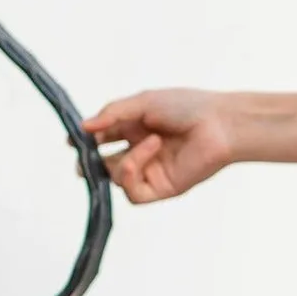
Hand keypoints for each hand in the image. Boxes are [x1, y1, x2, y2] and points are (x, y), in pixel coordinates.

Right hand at [83, 89, 238, 203]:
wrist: (221, 123)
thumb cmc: (189, 107)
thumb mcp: (143, 103)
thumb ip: (111, 114)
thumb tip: (82, 127)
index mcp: (136, 129)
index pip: (103, 139)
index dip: (86, 141)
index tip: (74, 138)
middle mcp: (142, 151)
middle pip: (104, 165)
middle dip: (90, 164)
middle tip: (83, 159)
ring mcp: (152, 171)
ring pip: (117, 178)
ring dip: (125, 160)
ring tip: (152, 140)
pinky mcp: (163, 188)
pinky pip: (133, 192)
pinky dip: (133, 173)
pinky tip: (149, 152)